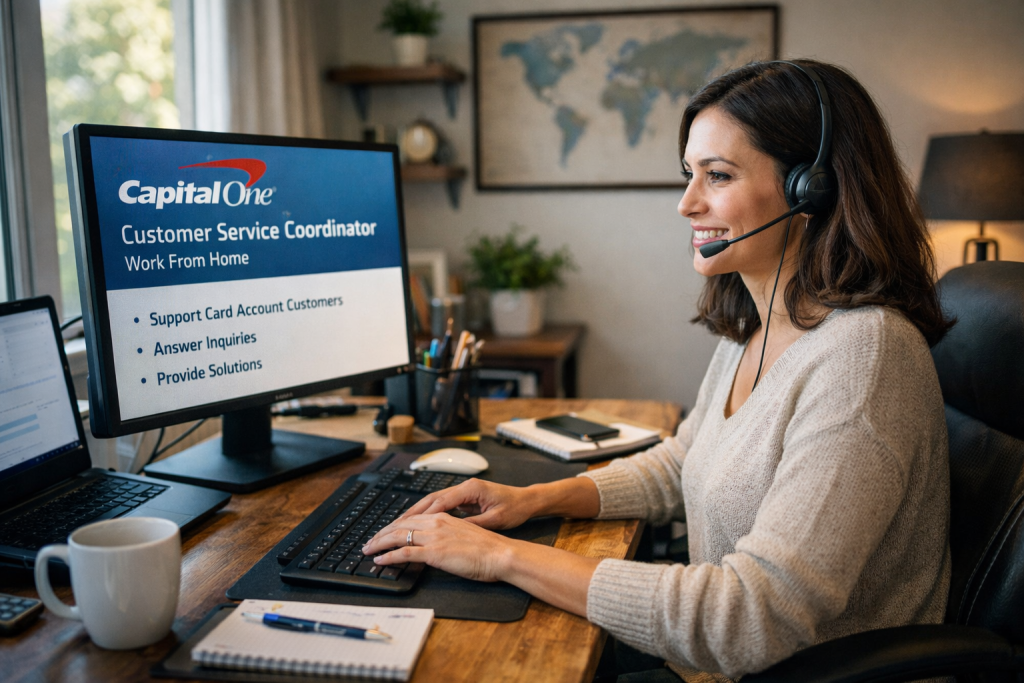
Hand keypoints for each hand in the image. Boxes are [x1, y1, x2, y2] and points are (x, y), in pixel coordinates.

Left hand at [362, 513, 514, 582]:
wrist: (500, 553)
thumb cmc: (488, 548)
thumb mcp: (465, 535)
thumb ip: (447, 535)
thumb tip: (435, 543)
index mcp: (444, 517)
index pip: (411, 518)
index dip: (394, 525)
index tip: (384, 532)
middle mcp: (436, 523)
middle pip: (400, 524)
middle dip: (381, 533)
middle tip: (369, 541)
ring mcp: (434, 537)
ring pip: (398, 536)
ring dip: (379, 543)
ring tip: (367, 550)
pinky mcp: (434, 553)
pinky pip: (404, 553)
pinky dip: (388, 556)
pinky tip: (380, 560)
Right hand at [399, 479, 536, 529]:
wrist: (528, 501)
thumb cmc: (515, 509)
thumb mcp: (495, 520)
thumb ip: (473, 524)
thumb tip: (452, 532)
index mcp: (470, 489)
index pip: (439, 502)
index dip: (421, 515)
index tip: (404, 525)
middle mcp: (464, 487)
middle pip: (431, 499)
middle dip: (411, 513)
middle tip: (393, 526)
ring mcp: (464, 491)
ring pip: (434, 501)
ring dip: (417, 513)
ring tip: (400, 526)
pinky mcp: (465, 497)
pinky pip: (442, 505)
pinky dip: (429, 514)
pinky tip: (419, 524)